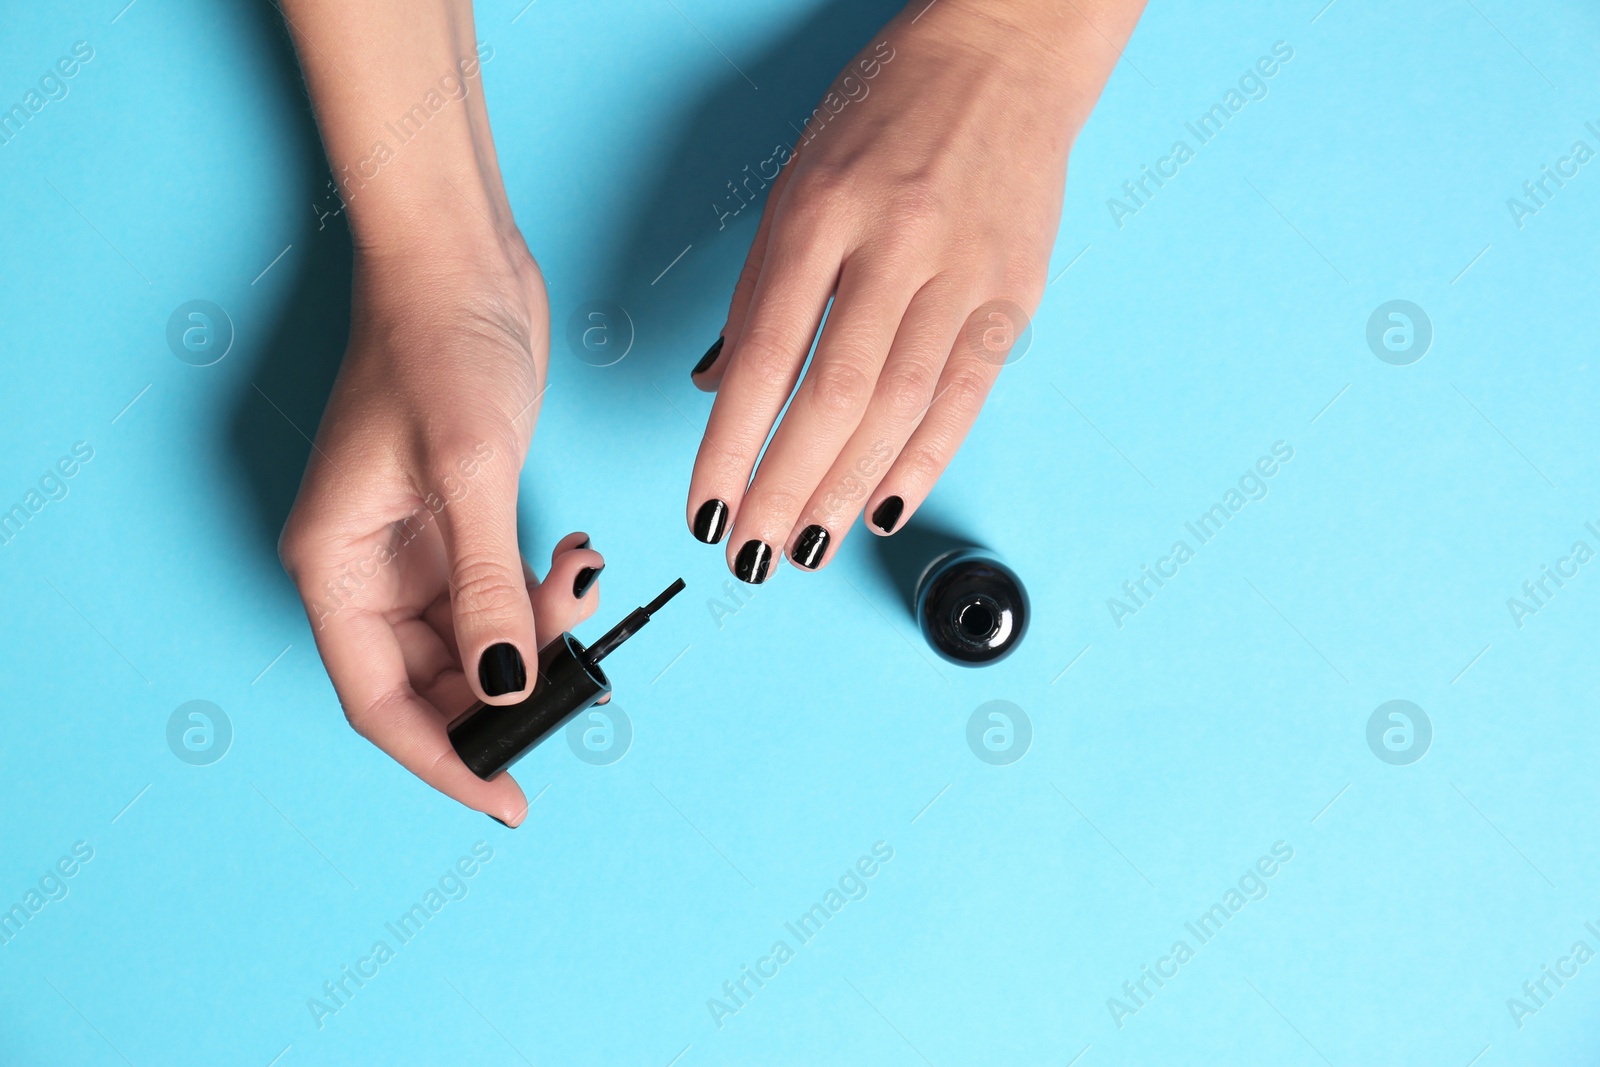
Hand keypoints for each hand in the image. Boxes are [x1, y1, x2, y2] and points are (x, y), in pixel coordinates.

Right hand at [278, 235, 603, 824]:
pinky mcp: (459, 519)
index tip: (507, 798)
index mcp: (335, 565)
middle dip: (507, 690)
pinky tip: (575, 558)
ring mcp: (414, 546)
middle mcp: (366, 567)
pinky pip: (498, 594)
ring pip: (476, 640)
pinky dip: (540, 594)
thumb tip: (501, 687)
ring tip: (579, 584)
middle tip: (577, 680)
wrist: (460, 261)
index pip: (380, 701)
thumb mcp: (469, 473)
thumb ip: (485, 588)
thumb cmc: (439, 347)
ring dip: (535, 634)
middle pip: (432, 680)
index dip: (442, 760)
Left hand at [686, 0, 1142, 579]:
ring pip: (899, 407)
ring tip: (806, 546)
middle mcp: (895, 244)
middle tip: (751, 553)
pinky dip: (924, 460)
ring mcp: (963, 272)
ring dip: (846, 490)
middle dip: (784, 487)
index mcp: (823, 211)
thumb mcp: (797, 180)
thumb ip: (760, 289)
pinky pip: (965, 396)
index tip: (704, 507)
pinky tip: (883, 507)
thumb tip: (716, 386)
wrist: (1006, 53)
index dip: (730, 445)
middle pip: (833, 395)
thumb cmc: (887, 111)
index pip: (764, 355)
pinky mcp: (1013, 294)